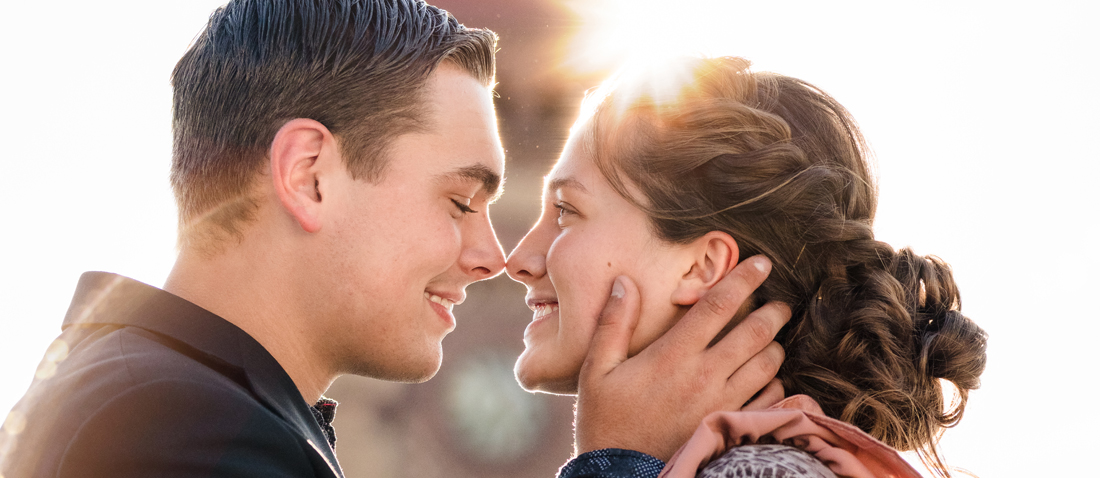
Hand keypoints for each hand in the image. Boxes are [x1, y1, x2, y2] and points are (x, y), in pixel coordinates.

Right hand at [574, 255, 789, 461]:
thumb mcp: (596, 370)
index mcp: (672, 355)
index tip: (762, 262)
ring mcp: (721, 403)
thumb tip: (625, 282)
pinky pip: (769, 400)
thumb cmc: (605, 421)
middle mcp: (703, 376)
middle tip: (779, 304)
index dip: (744, 279)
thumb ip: (613, 324)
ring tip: (772, 339)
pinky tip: (767, 379)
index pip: (718, 306)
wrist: (619, 475)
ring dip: (774, 347)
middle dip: (774, 312)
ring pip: (767, 366)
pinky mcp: (729, 426)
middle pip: (755, 333)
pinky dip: (775, 385)